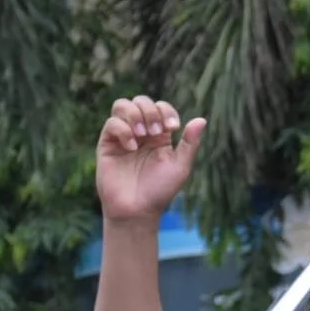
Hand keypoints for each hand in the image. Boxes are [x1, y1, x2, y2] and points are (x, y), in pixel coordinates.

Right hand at [95, 95, 205, 221]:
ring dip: (135, 115)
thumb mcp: (180, 166)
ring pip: (122, 105)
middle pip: (141, 101)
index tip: (173, 127)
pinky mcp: (107, 144)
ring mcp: (123, 136)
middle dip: (151, 111)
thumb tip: (202, 120)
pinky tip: (131, 147)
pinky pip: (111, 123)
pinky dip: (123, 130)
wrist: (137, 209)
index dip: (166, 110)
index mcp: (160, 135)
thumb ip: (190, 143)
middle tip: (157, 131)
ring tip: (142, 135)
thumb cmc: (160, 190)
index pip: (161, 107)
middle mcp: (141, 132)